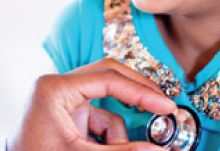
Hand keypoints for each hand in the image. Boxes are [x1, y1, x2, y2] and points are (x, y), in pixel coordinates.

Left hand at [10, 59, 176, 150]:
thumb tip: (156, 150)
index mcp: (54, 89)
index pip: (108, 78)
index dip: (141, 92)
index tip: (165, 105)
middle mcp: (57, 85)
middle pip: (110, 76)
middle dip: (137, 95)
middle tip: (163, 106)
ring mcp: (62, 96)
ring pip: (107, 102)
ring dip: (117, 130)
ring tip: (113, 150)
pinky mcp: (67, 109)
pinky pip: (98, 115)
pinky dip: (106, 134)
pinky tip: (96, 148)